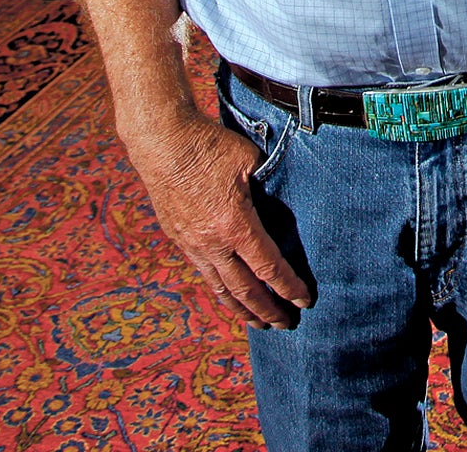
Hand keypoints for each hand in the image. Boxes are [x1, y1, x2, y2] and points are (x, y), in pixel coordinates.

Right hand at [122, 108, 312, 327]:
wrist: (161, 140)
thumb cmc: (209, 145)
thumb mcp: (250, 161)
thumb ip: (268, 186)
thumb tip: (283, 200)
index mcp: (235, 225)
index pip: (269, 268)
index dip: (289, 287)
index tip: (304, 302)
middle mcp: (212, 243)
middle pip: (245, 290)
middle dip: (268, 311)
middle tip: (285, 325)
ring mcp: (192, 244)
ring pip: (220, 288)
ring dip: (242, 310)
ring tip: (258, 324)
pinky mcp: (178, 238)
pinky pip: (204, 273)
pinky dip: (220, 290)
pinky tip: (228, 294)